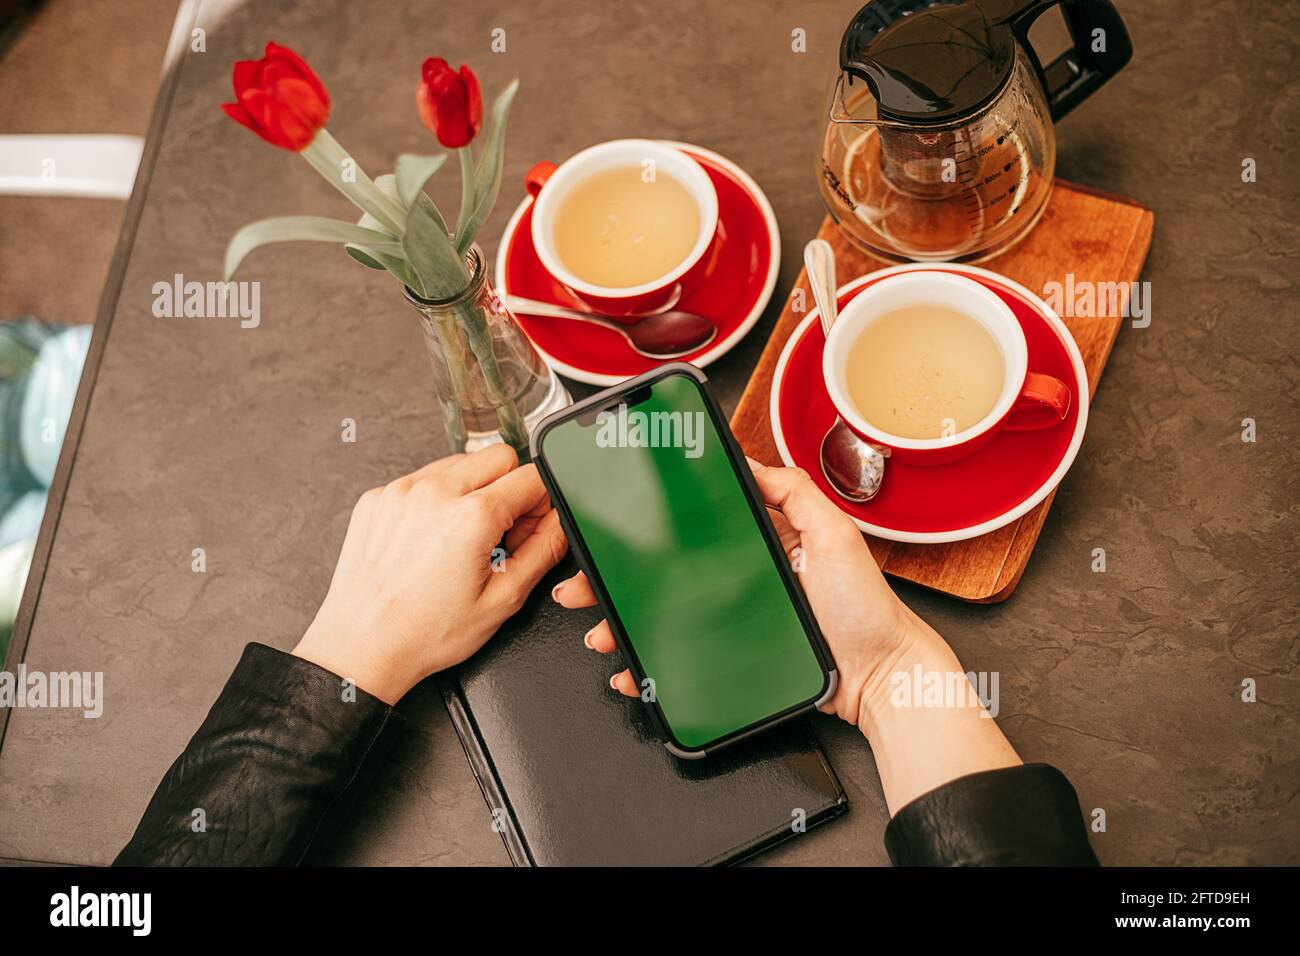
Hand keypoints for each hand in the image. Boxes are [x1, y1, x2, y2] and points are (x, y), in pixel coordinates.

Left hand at [293, 445, 567, 703]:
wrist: (360, 647)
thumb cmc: (424, 634)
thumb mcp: (502, 600)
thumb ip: (542, 552)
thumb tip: (561, 524)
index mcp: (471, 518)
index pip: (530, 476)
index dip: (542, 501)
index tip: (534, 521)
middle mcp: (434, 494)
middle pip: (498, 457)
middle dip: (510, 486)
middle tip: (502, 529)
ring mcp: (401, 491)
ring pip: (459, 463)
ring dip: (473, 489)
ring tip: (463, 537)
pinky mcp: (377, 498)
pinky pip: (422, 479)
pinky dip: (436, 499)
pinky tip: (431, 537)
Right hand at [553, 457, 1019, 812]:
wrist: (882, 678)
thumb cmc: (866, 610)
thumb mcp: (836, 533)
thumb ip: (795, 493)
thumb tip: (748, 461)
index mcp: (760, 543)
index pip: (694, 527)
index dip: (650, 526)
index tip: (614, 523)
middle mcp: (740, 579)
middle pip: (665, 573)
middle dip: (616, 576)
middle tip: (583, 582)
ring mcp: (732, 620)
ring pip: (662, 617)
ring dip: (623, 621)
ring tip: (602, 628)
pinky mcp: (731, 658)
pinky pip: (680, 659)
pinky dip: (648, 665)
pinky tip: (629, 667)